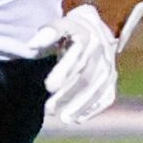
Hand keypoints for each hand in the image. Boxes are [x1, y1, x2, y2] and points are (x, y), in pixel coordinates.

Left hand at [28, 3, 142, 127]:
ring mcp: (109, 69)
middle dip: (68, 94)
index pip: (77, 57)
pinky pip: (106, 97)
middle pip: (86, 78)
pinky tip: (78, 119)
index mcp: (89, 37)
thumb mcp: (62, 24)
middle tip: (48, 109)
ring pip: (97, 90)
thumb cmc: (73, 30)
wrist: (98, 30)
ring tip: (63, 119)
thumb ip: (48, 32)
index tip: (48, 86)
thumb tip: (31, 45)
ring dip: (80, 106)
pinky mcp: (111, 81)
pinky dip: (93, 109)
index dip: (64, 71)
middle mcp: (103, 54)